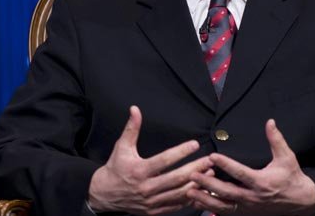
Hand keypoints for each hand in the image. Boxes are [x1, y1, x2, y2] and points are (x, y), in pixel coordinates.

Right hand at [88, 106, 212, 214]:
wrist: (104, 195)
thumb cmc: (116, 167)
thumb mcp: (122, 146)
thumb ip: (131, 128)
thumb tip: (135, 109)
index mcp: (139, 171)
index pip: (164, 160)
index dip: (180, 152)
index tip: (195, 144)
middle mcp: (146, 188)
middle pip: (175, 178)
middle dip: (195, 168)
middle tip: (209, 160)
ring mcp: (151, 202)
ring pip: (177, 194)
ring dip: (196, 184)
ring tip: (210, 173)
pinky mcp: (154, 211)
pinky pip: (174, 206)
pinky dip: (189, 199)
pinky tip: (201, 190)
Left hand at [187, 119, 314, 215]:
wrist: (302, 202)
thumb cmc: (292, 177)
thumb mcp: (287, 157)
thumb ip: (276, 139)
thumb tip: (270, 121)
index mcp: (261, 182)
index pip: (239, 172)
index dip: (225, 164)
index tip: (211, 156)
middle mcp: (253, 197)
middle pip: (226, 191)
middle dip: (208, 183)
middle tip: (192, 175)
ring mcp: (249, 208)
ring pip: (223, 206)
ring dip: (205, 199)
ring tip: (189, 192)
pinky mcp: (247, 214)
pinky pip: (227, 213)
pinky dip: (212, 209)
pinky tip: (199, 203)